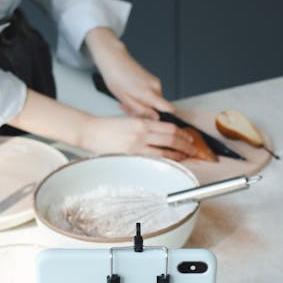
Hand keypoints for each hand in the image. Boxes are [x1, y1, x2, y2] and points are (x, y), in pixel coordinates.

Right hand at [81, 116, 196, 161]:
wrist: (90, 131)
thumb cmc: (107, 127)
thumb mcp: (129, 120)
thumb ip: (144, 125)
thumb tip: (159, 132)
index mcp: (142, 122)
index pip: (168, 127)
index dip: (181, 133)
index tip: (188, 138)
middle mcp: (141, 133)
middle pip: (170, 138)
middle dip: (184, 145)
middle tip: (192, 149)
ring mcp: (137, 145)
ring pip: (164, 150)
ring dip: (177, 154)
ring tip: (185, 157)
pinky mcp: (131, 155)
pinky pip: (152, 159)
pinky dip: (163, 160)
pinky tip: (168, 162)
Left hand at [85, 27, 174, 117]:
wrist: (114, 60)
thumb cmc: (116, 77)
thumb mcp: (125, 99)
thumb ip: (142, 110)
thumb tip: (155, 118)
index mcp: (149, 93)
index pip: (169, 108)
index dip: (166, 117)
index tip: (156, 121)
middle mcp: (156, 87)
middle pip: (158, 107)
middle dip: (144, 111)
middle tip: (129, 109)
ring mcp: (155, 82)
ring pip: (153, 101)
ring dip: (141, 104)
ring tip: (126, 100)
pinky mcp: (152, 79)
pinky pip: (150, 94)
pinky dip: (141, 97)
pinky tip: (129, 94)